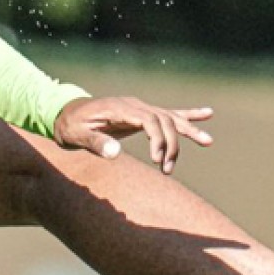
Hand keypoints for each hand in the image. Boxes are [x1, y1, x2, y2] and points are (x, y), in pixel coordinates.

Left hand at [52, 96, 213, 172]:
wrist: (65, 114)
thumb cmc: (70, 127)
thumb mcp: (76, 136)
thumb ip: (95, 144)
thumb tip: (115, 153)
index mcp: (119, 108)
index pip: (149, 120)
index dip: (158, 140)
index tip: (157, 160)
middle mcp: (133, 104)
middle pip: (164, 120)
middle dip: (171, 145)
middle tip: (166, 170)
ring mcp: (139, 107)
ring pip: (170, 118)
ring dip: (188, 131)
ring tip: (208, 142)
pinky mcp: (142, 113)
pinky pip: (169, 113)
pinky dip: (188, 114)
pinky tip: (207, 113)